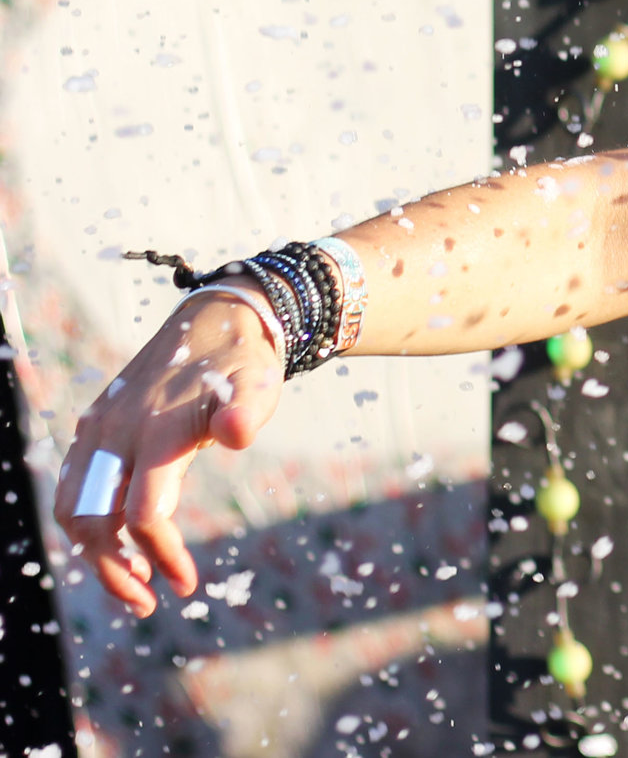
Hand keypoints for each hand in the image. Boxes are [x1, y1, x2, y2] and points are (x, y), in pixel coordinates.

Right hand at [53, 290, 284, 615]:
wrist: (215, 320)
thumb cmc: (241, 362)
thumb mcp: (258, 384)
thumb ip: (248, 411)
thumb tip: (238, 434)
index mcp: (156, 433)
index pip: (146, 513)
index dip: (163, 555)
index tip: (186, 586)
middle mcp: (116, 435)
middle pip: (95, 522)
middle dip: (116, 570)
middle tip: (149, 602)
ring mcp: (98, 431)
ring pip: (73, 508)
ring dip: (94, 552)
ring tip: (132, 581)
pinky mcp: (93, 429)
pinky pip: (73, 487)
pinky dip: (86, 522)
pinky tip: (117, 542)